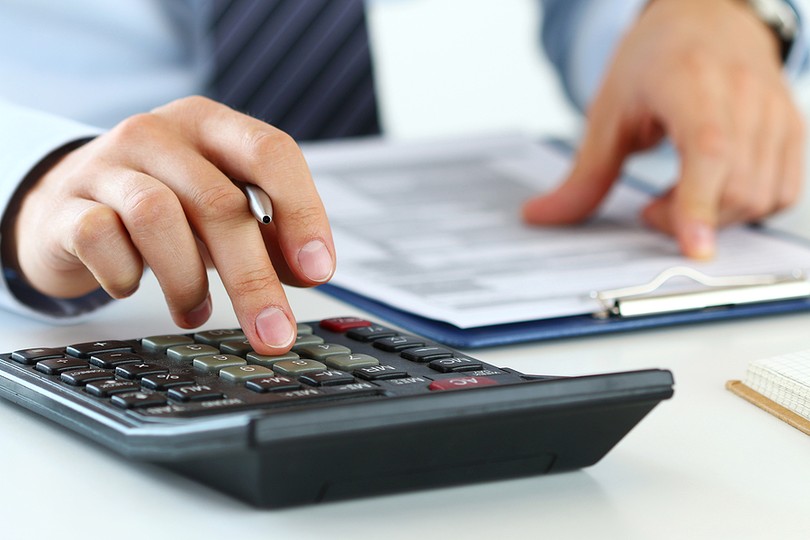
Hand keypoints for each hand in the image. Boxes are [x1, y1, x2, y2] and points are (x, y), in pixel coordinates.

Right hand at [6, 96, 334, 353]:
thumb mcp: (218, 209)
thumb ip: (266, 234)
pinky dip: (125, 276)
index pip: (270, 152)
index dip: (302, 212)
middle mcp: (159, 134)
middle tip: (273, 332)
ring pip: (158, 217)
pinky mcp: (66, 204)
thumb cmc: (161, 205)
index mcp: (210, 126)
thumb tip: (308, 272)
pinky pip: (101, 239)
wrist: (64, 204)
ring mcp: (106, 164)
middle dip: (254, 279)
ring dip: (187, 281)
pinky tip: (132, 285)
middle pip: (219, 203)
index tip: (318, 271)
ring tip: (196, 312)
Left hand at [523, 0, 804, 257]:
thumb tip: (541, 217)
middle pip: (734, 186)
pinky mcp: (793, 130)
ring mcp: (775, 112)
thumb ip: (583, 174)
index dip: (698, 203)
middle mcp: (743, 95)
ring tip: (681, 194)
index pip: (707, 150)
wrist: (707, 18)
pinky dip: (747, 209)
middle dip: (688, 219)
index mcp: (690, 83)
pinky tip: (714, 190)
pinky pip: (782, 193)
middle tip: (653, 210)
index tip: (694, 249)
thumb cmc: (656, 60)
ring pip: (761, 196)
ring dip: (716, 217)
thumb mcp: (607, 112)